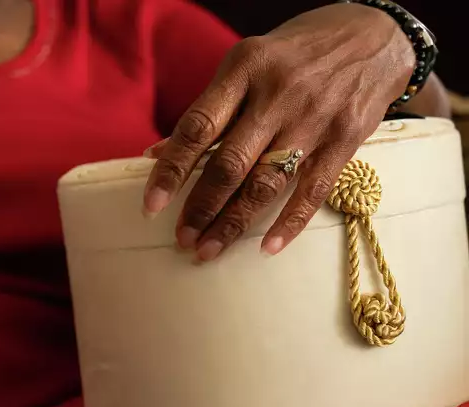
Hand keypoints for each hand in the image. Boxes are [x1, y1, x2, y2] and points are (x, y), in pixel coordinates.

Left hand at [143, 3, 415, 259]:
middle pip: (230, 163)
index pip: (198, 128)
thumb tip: (157, 154)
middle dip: (201, 207)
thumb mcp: (247, 66)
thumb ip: (208, 111)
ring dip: (234, 222)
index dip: (172, 170)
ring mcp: (314, 117)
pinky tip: (267, 248)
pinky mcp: (346, 138)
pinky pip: (313, 190)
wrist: (375, 35)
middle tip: (182, 239)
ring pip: (266, 182)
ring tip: (208, 250)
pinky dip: (290, 223)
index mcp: (244, 69)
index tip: (151, 206)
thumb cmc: (294, 56)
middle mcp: (278, 93)